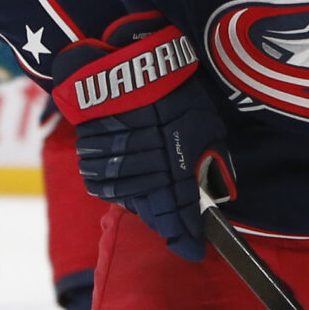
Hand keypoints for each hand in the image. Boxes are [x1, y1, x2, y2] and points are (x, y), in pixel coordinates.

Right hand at [49, 11, 229, 260]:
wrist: (124, 57)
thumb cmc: (172, 86)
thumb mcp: (204, 119)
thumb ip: (210, 156)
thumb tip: (216, 189)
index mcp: (174, 160)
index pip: (179, 213)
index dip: (186, 236)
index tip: (194, 252)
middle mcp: (143, 167)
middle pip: (153, 212)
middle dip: (168, 222)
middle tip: (179, 227)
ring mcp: (114, 162)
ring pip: (127, 200)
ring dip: (144, 203)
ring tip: (156, 198)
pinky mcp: (91, 154)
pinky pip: (105, 184)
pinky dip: (120, 187)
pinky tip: (131, 178)